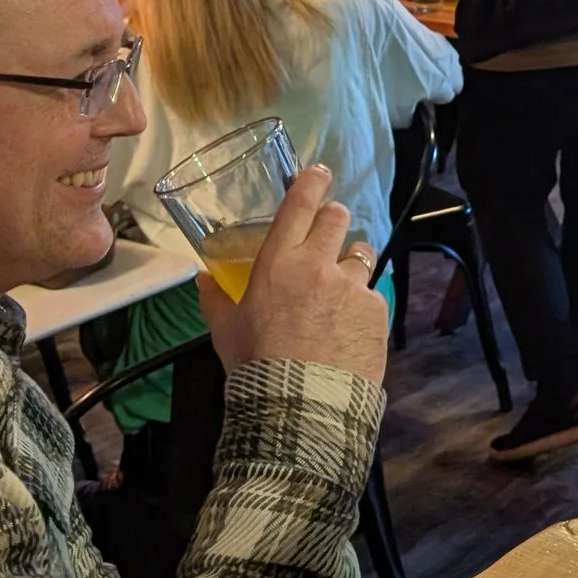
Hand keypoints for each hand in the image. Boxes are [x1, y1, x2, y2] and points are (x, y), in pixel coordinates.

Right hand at [195, 165, 388, 385]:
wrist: (300, 406)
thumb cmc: (255, 365)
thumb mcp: (225, 331)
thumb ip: (215, 299)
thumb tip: (202, 279)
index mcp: (278, 262)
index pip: (299, 204)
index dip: (311, 182)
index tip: (318, 172)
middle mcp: (318, 264)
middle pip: (337, 218)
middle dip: (334, 217)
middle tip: (329, 229)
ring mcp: (351, 286)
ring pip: (360, 254)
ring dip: (351, 261)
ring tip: (342, 285)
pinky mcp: (376, 311)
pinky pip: (371, 296)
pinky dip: (362, 304)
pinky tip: (350, 327)